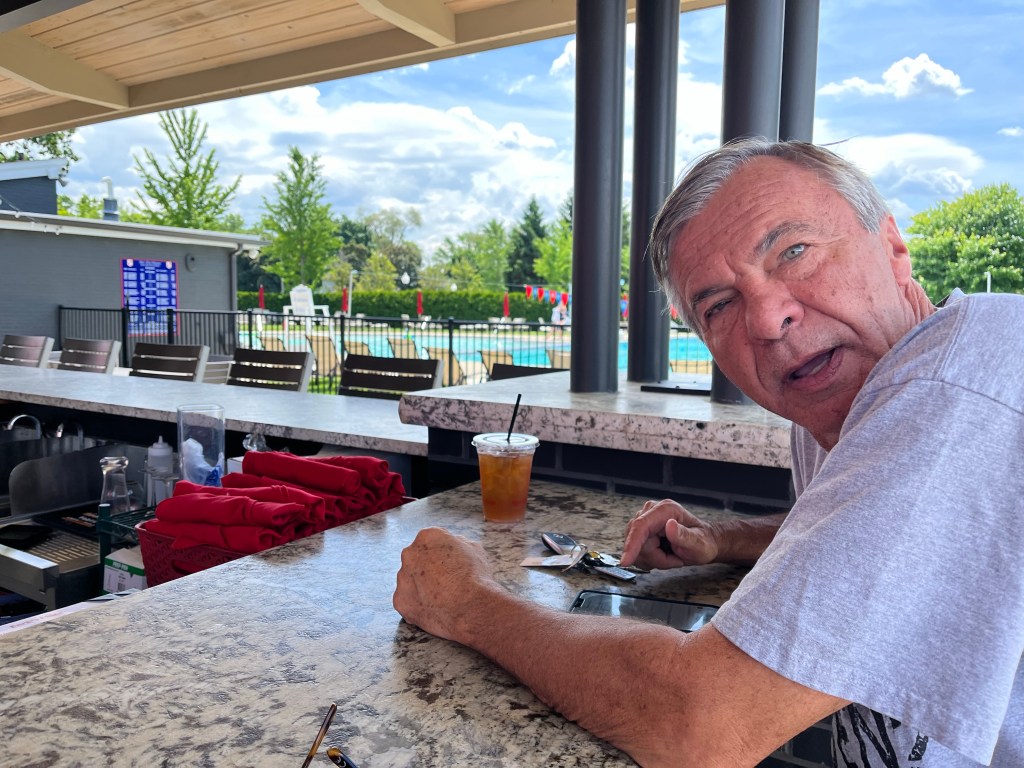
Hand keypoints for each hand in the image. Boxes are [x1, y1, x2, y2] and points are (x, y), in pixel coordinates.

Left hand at [393, 527, 498, 641]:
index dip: (441, 556)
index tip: (449, 567)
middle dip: (427, 570)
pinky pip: (407, 602)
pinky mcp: (399, 600)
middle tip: (444, 583)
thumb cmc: (475, 578)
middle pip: (415, 561)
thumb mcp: (474, 549)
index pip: (430, 543)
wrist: (470, 608)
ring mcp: (402, 578)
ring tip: (441, 599)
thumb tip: (455, 544)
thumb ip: (458, 543)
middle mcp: (409, 554)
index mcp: (427, 537)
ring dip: (420, 588)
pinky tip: (433, 610)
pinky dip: (417, 606)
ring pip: (409, 582)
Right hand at [619, 499, 719, 569]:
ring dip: (654, 559)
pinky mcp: (641, 530)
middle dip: (655, 557)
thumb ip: (684, 536)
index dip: (632, 544)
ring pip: (636, 548)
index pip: (641, 526)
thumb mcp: (699, 543)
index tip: (625, 561)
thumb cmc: (703, 542)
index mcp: (665, 510)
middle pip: (637, 541)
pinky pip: (636, 551)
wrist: (703, 543)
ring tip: (671, 556)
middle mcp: (652, 512)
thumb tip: (670, 525)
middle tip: (675, 559)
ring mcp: (645, 520)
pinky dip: (650, 559)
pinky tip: (663, 555)